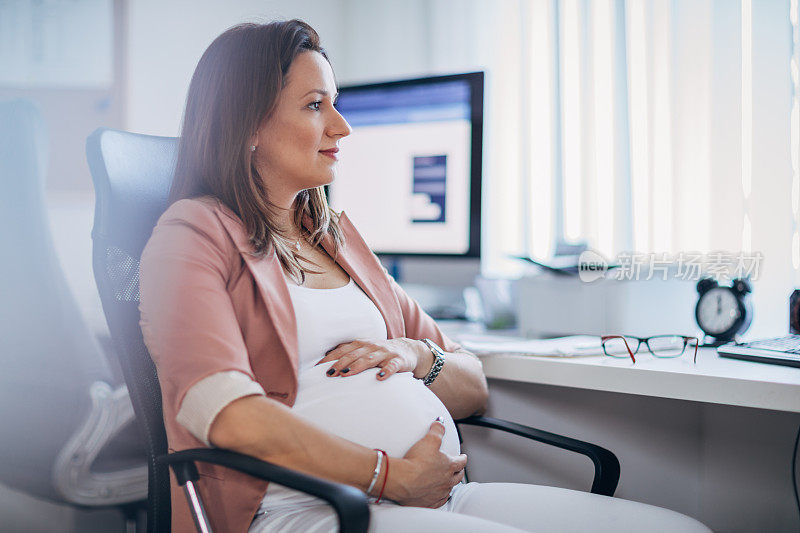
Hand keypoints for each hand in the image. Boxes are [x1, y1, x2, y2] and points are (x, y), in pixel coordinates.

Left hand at [316, 338, 430, 380]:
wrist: (408, 349)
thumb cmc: (381, 353)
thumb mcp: (365, 350)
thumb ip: (349, 353)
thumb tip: (325, 361)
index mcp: (362, 344)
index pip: (343, 350)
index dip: (330, 358)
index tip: (318, 368)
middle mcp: (372, 347)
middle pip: (354, 355)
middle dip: (340, 363)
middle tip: (329, 374)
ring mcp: (385, 353)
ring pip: (369, 359)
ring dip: (357, 366)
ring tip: (345, 374)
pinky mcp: (398, 361)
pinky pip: (392, 367)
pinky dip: (386, 372)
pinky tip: (379, 378)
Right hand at [385, 419, 466, 507]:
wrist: (402, 479)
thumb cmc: (416, 461)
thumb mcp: (429, 439)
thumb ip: (437, 430)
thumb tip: (440, 423)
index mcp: (449, 466)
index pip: (461, 462)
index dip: (463, 458)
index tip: (463, 457)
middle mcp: (447, 481)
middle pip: (458, 477)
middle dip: (459, 472)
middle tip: (458, 469)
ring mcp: (438, 493)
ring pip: (449, 490)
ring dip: (450, 485)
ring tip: (448, 482)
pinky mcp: (428, 502)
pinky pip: (439, 501)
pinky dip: (440, 497)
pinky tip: (438, 496)